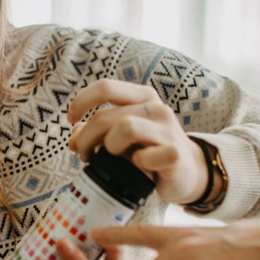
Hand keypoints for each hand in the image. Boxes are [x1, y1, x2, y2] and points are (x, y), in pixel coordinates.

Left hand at [66, 79, 207, 203]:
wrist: (188, 173)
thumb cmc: (148, 151)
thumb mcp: (121, 137)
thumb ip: (96, 133)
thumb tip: (73, 139)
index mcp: (142, 97)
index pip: (105, 87)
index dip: (81, 101)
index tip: (70, 119)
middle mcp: (157, 108)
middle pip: (105, 116)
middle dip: (86, 138)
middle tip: (84, 155)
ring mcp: (168, 129)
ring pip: (124, 128)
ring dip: (109, 147)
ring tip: (110, 159)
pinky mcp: (174, 153)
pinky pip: (144, 155)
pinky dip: (136, 163)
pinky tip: (139, 166)